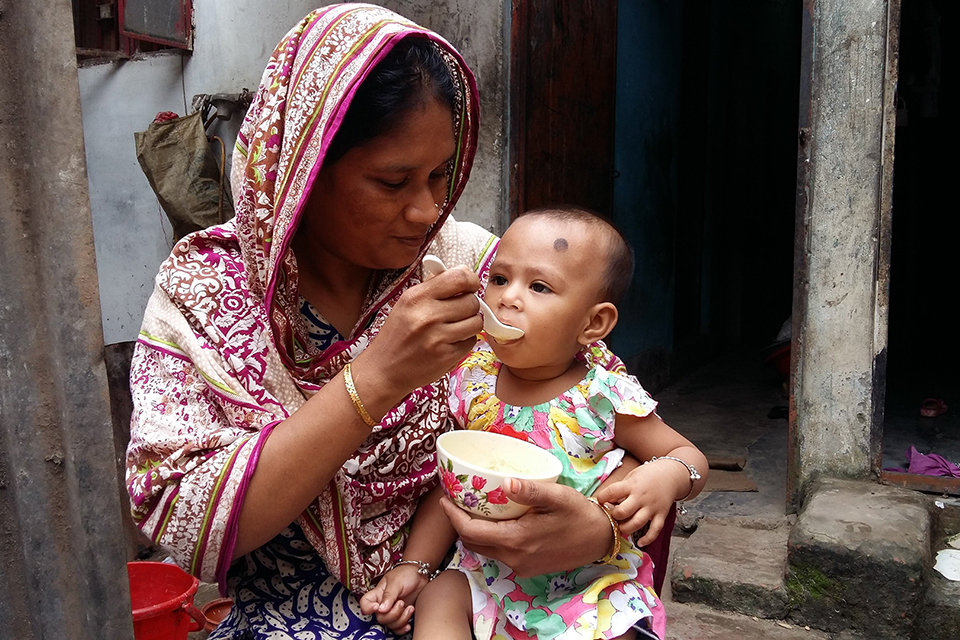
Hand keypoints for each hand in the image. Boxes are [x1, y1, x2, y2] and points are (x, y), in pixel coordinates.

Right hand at [357, 266, 482, 406]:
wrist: (384, 369)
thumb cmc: (397, 335)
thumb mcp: (406, 304)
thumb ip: (433, 288)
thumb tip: (463, 276)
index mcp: (417, 297)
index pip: (459, 277)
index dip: (471, 280)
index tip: (470, 286)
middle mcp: (427, 315)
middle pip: (472, 301)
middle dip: (470, 305)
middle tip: (459, 311)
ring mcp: (437, 337)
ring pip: (476, 322)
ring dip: (471, 324)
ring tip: (457, 327)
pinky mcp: (446, 356)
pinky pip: (471, 341)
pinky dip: (465, 341)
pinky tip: (450, 342)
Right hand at [359, 565, 426, 634]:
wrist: (420, 576)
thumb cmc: (406, 574)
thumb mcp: (396, 582)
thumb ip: (389, 595)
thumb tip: (381, 609)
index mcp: (378, 594)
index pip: (365, 603)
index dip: (367, 608)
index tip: (377, 607)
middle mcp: (382, 604)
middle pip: (380, 618)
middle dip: (393, 614)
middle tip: (402, 602)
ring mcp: (392, 611)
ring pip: (390, 624)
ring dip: (401, 619)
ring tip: (410, 608)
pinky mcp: (401, 616)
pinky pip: (397, 628)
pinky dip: (403, 628)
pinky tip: (408, 624)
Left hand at [439, 478, 610, 576]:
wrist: (600, 539)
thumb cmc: (579, 514)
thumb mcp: (557, 497)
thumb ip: (531, 491)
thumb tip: (507, 482)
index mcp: (516, 540)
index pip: (470, 532)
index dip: (453, 516)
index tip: (445, 498)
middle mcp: (514, 558)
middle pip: (473, 542)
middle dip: (459, 523)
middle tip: (456, 500)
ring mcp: (520, 566)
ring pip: (484, 550)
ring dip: (473, 531)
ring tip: (472, 508)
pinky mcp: (527, 568)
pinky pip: (499, 554)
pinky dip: (489, 538)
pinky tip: (495, 521)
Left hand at [592, 460, 686, 546]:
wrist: (670, 475)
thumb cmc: (647, 475)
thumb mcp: (631, 476)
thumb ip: (621, 489)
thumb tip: (608, 502)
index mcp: (632, 485)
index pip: (612, 491)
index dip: (602, 497)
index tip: (600, 500)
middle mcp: (641, 497)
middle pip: (623, 511)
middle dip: (614, 516)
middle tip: (613, 515)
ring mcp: (652, 507)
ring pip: (637, 523)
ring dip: (626, 529)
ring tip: (622, 527)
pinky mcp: (661, 515)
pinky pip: (655, 530)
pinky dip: (648, 539)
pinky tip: (640, 542)